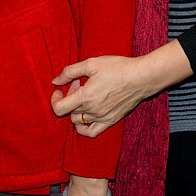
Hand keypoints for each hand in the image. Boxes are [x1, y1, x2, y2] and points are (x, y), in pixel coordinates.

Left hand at [51, 42, 192, 136]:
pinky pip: (92, 132)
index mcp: (85, 97)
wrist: (141, 77)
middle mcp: (92, 111)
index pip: (59, 108)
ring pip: (78, 121)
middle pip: (69, 111)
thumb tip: (55, 81)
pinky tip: (86, 116)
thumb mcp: (91, 63)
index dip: (54, 99)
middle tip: (79, 83)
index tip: (59, 89)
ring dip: (77, 109)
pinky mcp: (111, 121)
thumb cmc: (117, 68)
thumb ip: (70, 72)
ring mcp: (102, 118)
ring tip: (86, 94)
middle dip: (69, 97)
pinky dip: (84, 128)